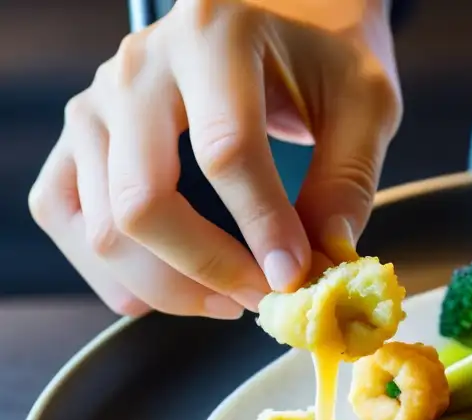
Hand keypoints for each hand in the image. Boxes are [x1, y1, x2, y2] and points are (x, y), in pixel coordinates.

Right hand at [28, 0, 400, 318]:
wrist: (280, 14)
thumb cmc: (324, 55)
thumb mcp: (365, 103)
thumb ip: (348, 180)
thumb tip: (324, 261)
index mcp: (215, 37)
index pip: (225, 152)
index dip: (262, 228)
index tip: (296, 278)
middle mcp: (140, 66)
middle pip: (144, 200)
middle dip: (210, 269)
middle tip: (266, 297)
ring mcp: (97, 101)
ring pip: (104, 226)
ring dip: (170, 286)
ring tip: (234, 299)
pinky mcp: (80, 137)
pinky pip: (66, 217)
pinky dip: (116, 272)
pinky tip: (176, 290)